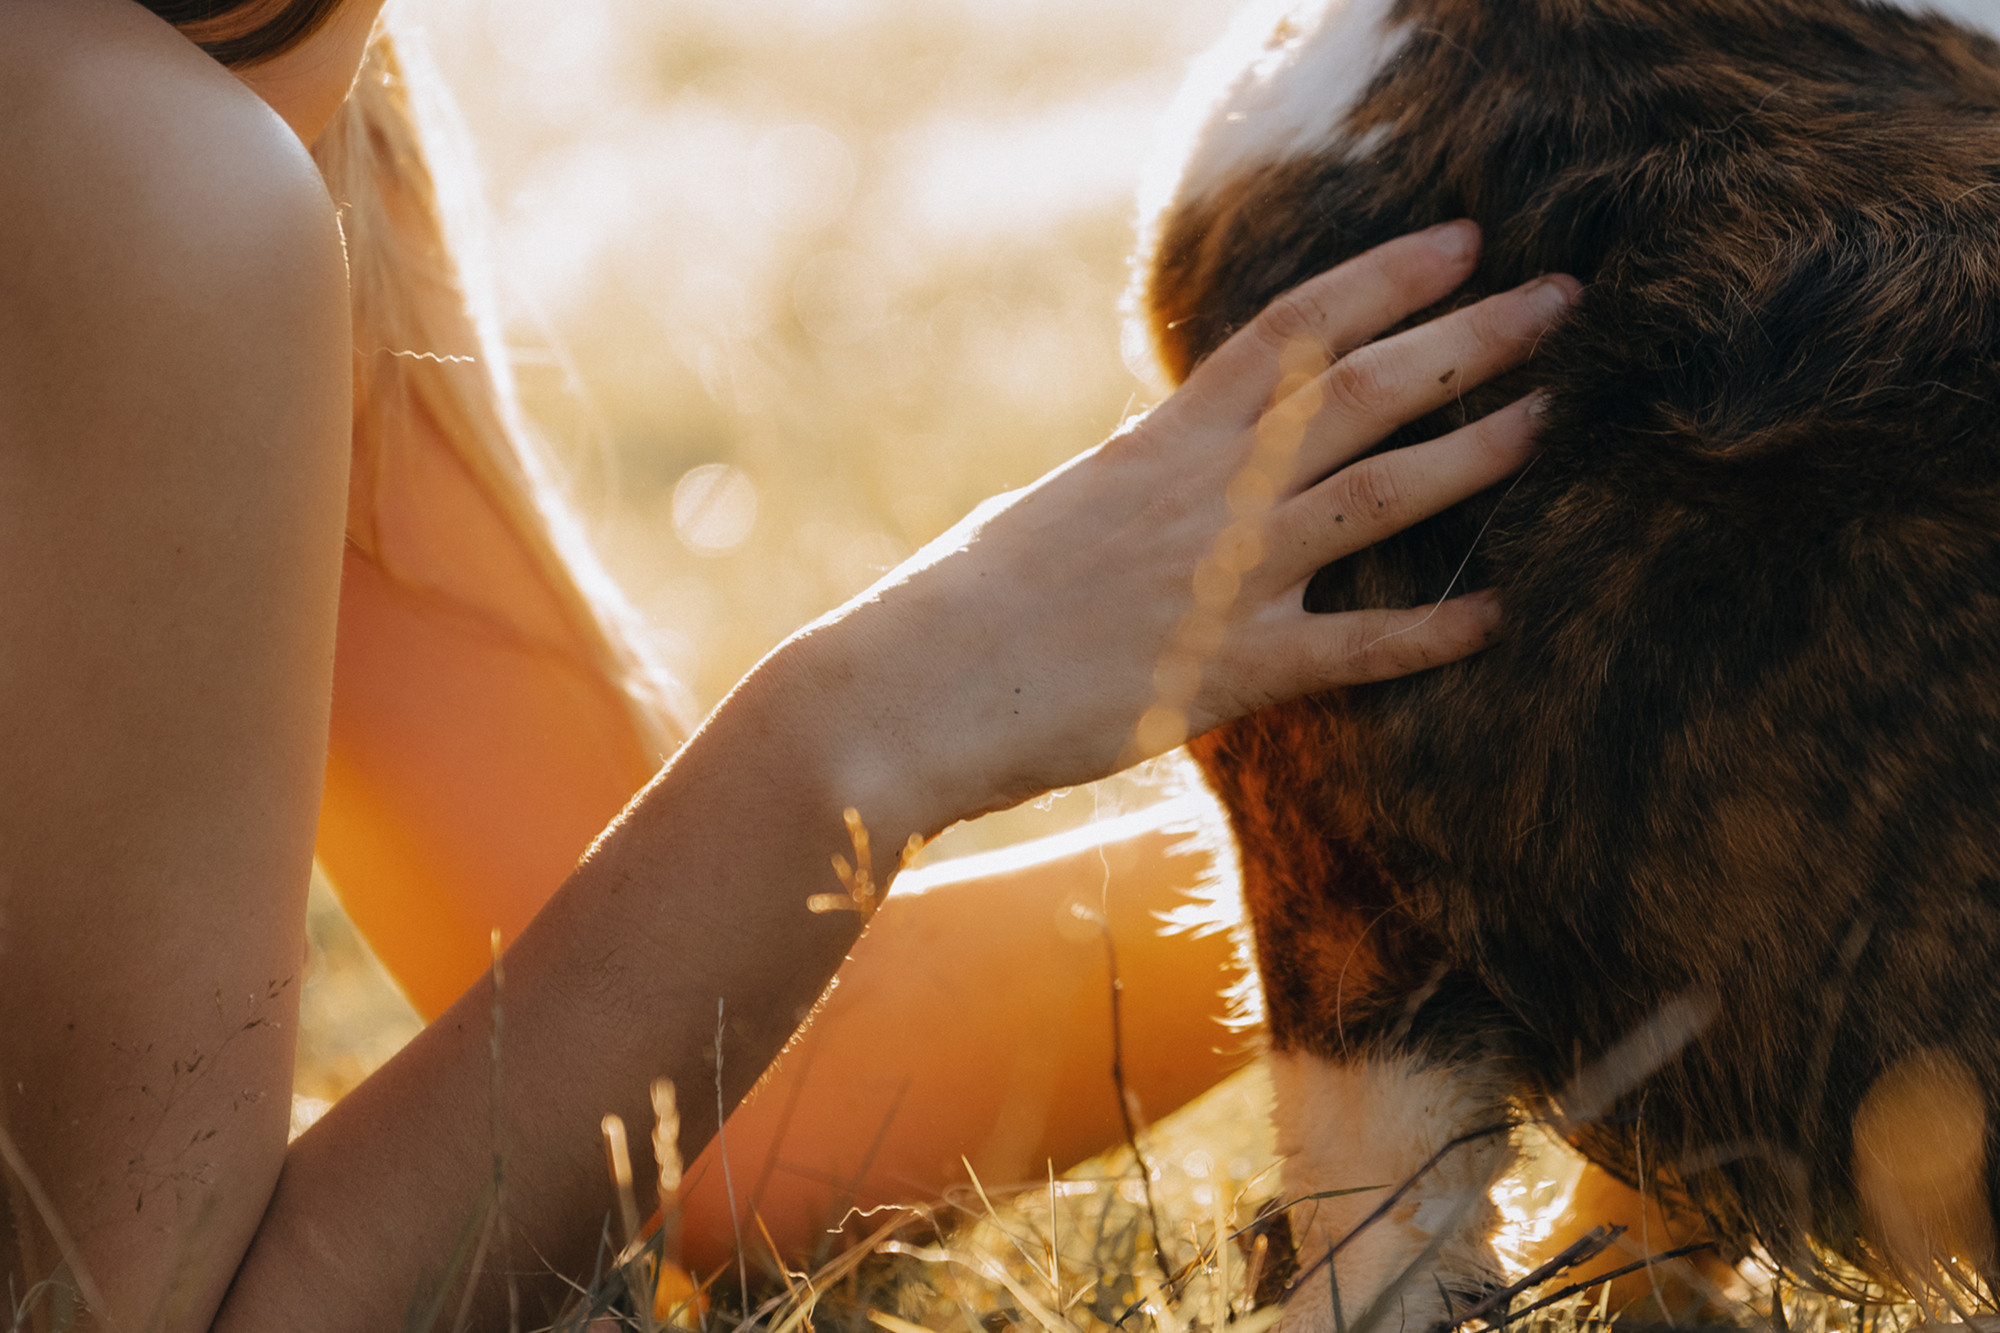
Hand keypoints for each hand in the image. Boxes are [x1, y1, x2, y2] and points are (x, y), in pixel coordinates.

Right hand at [776, 220, 1578, 832]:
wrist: (904, 692)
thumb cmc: (964, 606)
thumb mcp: (1060, 510)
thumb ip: (1143, 484)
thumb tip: (1182, 463)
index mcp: (1159, 444)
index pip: (1292, 332)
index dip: (1385, 280)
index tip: (1461, 242)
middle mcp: (1202, 494)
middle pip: (1361, 393)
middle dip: (1468, 339)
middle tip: (1558, 302)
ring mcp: (1219, 579)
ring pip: (1377, 495)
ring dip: (1473, 453)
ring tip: (1549, 419)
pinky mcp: (1222, 673)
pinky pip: (1351, 647)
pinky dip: (1427, 632)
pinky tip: (1493, 616)